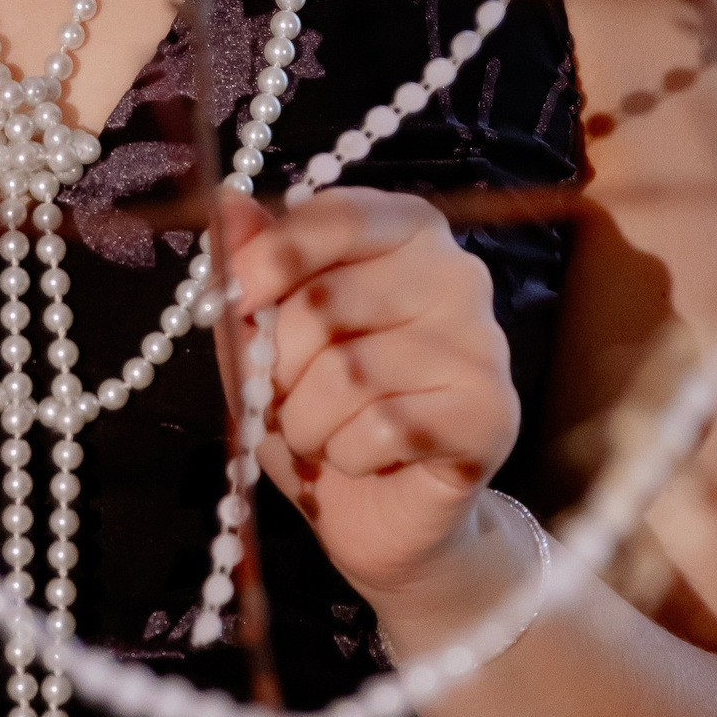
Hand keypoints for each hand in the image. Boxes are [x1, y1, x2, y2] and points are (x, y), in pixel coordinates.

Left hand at [225, 188, 521, 618]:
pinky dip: (347, 453)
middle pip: (327, 302)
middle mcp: (457, 273)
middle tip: (281, 397)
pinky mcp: (491, 413)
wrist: (382, 514)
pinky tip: (365, 458)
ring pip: (349, 374)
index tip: (229, 299)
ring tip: (322, 433)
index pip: (338, 216)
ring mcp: (483, 343)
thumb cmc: (321, 407)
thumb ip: (252, 264)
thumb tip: (225, 202)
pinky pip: (383, 429)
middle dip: (278, 366)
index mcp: (406, 230)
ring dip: (308, 421)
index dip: (272, 257)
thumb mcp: (267, 334)